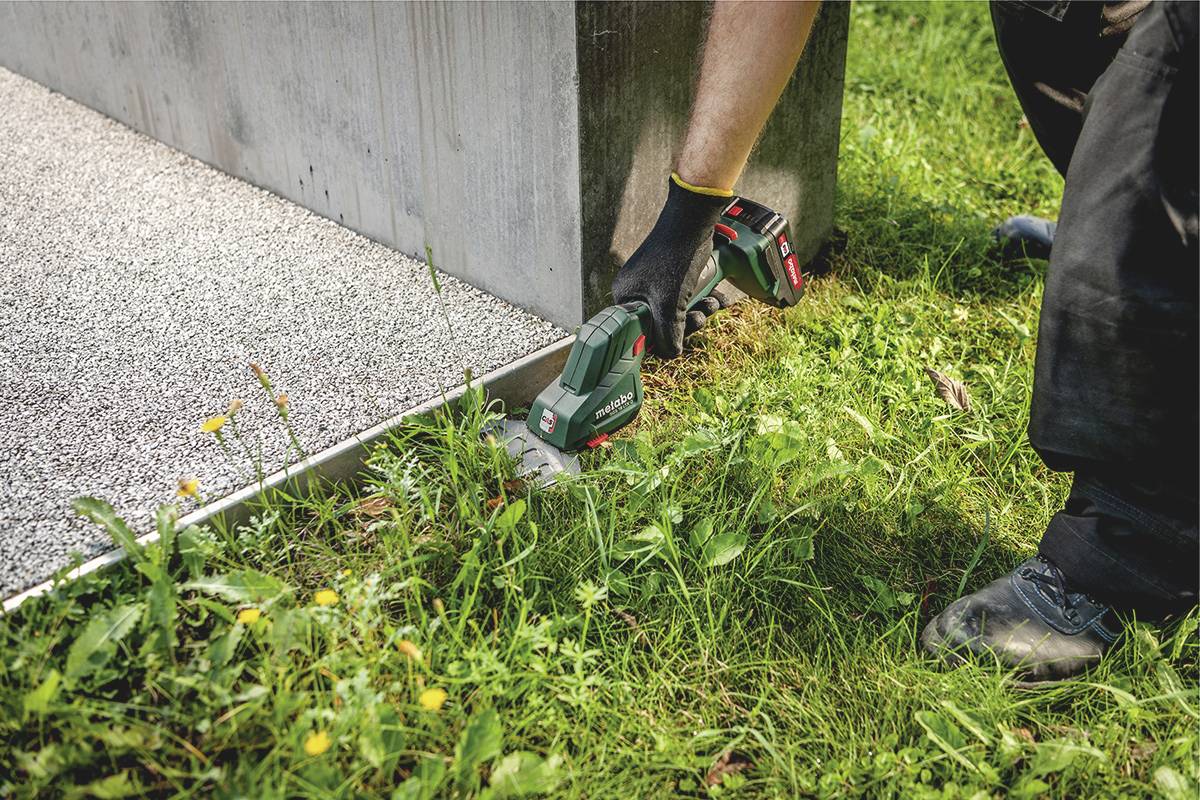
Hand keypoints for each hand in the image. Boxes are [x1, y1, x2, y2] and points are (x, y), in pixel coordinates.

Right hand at [611, 176, 729, 357]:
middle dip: (688, 323)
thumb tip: (670, 353)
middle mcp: (638, 290)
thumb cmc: (675, 258)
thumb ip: (668, 334)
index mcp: (626, 297)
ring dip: (701, 310)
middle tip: (701, 317)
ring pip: (679, 310)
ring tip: (714, 303)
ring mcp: (657, 282)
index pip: (639, 332)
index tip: (677, 343)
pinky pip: (687, 296)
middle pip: (662, 323)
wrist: (693, 220)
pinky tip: (718, 296)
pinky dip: (703, 298)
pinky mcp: (674, 275)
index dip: (659, 340)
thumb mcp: (669, 304)